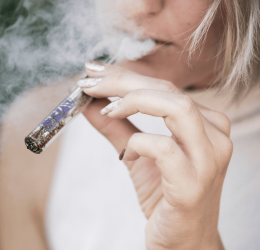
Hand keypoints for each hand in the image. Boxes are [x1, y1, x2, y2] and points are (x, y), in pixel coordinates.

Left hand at [79, 61, 231, 249]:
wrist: (184, 243)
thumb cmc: (165, 195)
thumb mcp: (136, 154)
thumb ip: (116, 126)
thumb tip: (89, 103)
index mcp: (205, 124)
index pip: (164, 87)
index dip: (126, 75)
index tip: (95, 71)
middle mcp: (214, 136)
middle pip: (167, 91)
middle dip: (123, 81)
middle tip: (91, 82)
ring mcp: (208, 159)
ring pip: (177, 108)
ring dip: (134, 102)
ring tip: (108, 108)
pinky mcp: (193, 185)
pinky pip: (164, 149)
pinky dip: (139, 144)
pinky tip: (129, 154)